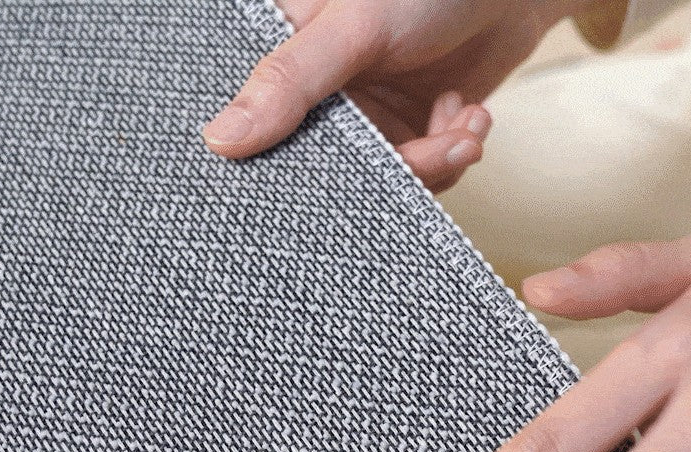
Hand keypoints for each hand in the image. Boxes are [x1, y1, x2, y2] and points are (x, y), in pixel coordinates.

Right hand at [203, 0, 581, 191]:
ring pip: (385, 179)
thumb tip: (219, 140)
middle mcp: (324, 96)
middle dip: (391, 170)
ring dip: (435, 163)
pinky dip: (453, 154)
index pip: (263, 133)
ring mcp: (369, 116)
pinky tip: (470, 116)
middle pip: (333, 171)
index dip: (286, 170)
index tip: (326, 186)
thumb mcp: (350, 27)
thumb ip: (289, 83)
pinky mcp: (410, 130)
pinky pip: (422, 173)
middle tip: (428, 154)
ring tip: (463, 128)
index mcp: (288, 60)